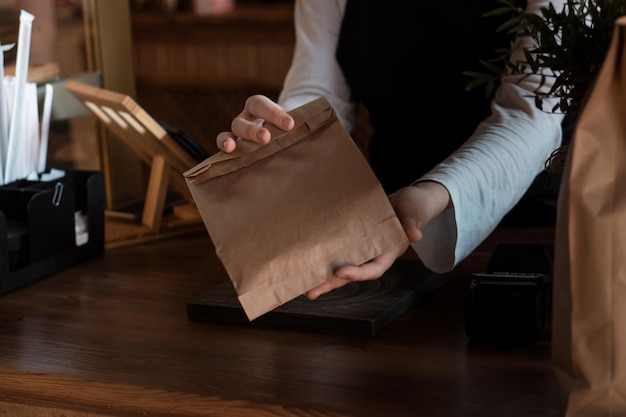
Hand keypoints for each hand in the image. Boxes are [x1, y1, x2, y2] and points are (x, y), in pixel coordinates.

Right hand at [216, 95, 294, 152]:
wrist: (279, 133)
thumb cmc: (287, 128)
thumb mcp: (294, 123)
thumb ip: (301, 126)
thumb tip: (322, 141)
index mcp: (259, 106)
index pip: (262, 104)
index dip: (274, 113)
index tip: (290, 125)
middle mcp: (246, 117)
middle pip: (244, 119)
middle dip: (254, 129)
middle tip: (267, 139)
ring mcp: (237, 132)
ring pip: (231, 131)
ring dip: (233, 140)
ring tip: (234, 148)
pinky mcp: (234, 145)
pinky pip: (224, 145)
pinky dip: (223, 149)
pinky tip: (227, 156)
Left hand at [304, 181, 450, 299]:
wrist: (407, 201)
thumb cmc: (413, 206)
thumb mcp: (414, 212)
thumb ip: (413, 224)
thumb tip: (416, 237)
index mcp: (388, 253)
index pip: (372, 269)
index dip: (357, 273)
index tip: (339, 272)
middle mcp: (373, 255)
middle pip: (351, 274)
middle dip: (331, 284)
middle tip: (310, 292)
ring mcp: (362, 249)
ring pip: (340, 266)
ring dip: (322, 276)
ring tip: (302, 285)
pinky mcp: (353, 240)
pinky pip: (337, 251)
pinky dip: (323, 257)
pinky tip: (307, 262)